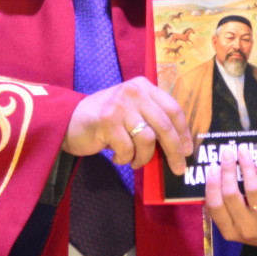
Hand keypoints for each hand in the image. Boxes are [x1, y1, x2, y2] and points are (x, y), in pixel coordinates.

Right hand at [63, 76, 193, 174]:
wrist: (69, 120)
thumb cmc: (106, 120)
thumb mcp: (131, 110)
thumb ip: (151, 119)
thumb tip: (179, 146)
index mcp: (144, 87)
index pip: (173, 109)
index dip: (183, 132)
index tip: (188, 149)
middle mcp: (134, 92)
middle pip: (165, 125)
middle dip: (174, 151)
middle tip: (177, 169)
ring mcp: (120, 105)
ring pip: (148, 139)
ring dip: (143, 157)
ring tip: (134, 161)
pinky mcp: (107, 121)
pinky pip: (127, 149)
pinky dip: (125, 158)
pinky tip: (116, 156)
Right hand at [205, 143, 256, 252]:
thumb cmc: (256, 225)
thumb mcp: (237, 224)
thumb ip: (226, 207)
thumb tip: (214, 174)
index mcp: (229, 231)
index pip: (215, 206)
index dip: (212, 184)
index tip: (213, 166)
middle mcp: (246, 229)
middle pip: (231, 195)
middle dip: (227, 170)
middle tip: (227, 152)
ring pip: (252, 190)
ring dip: (246, 167)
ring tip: (243, 151)